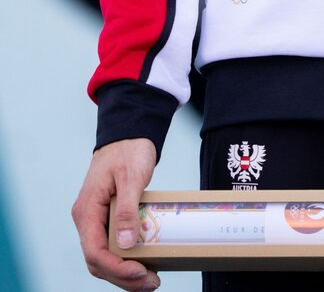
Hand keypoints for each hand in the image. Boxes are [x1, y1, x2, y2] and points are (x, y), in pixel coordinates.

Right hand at [72, 138, 158, 289]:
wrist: (128, 133)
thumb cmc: (128, 150)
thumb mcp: (131, 177)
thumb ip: (126, 210)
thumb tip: (126, 245)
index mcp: (87, 210)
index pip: (95, 252)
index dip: (117, 268)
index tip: (141, 272)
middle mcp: (87, 219)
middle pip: (99, 261)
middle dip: (123, 277)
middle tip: (152, 282)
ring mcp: (95, 220)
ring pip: (105, 257)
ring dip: (125, 272)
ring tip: (150, 280)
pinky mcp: (107, 218)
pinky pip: (112, 246)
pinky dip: (126, 259)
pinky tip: (144, 263)